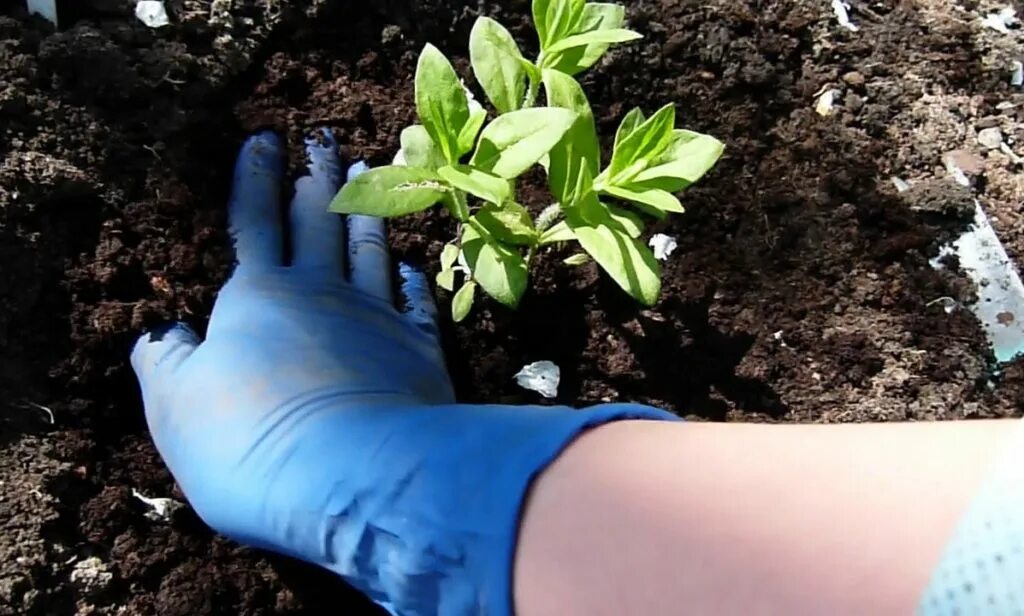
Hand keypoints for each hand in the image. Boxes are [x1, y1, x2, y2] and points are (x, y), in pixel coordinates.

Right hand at [131, 131, 673, 614]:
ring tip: (367, 175)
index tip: (263, 139)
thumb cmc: (247, 440)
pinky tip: (407, 265)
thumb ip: (165, 364)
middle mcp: (322, 293)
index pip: (254, 221)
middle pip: (318, 221)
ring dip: (365, 211)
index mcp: (260, 296)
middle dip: (315, 177)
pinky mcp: (421, 352)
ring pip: (370, 248)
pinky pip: (414, 300)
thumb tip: (161, 337)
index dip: (255, 179)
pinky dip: (409, 276)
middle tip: (323, 139)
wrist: (351, 476)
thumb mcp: (176, 407)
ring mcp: (377, 318)